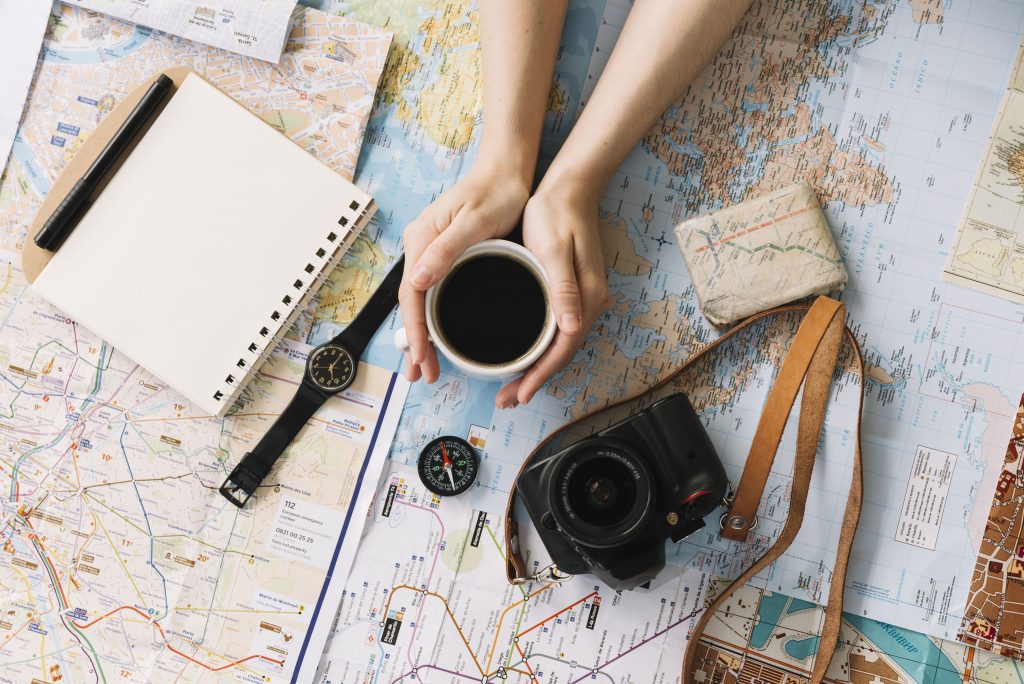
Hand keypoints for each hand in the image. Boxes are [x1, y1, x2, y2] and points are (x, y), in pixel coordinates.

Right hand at [400, 161, 530, 382]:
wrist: (506, 171)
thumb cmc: (495, 192)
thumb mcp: (474, 221)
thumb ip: (445, 249)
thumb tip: (418, 280)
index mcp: (422, 240)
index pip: (411, 294)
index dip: (415, 330)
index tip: (422, 357)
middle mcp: (420, 247)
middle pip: (412, 302)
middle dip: (415, 342)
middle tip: (422, 375)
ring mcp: (431, 251)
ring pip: (420, 301)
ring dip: (422, 334)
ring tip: (425, 366)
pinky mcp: (444, 254)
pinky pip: (433, 292)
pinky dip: (432, 318)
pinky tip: (439, 335)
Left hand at [496, 181, 608, 407]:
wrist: (570, 189)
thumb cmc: (556, 214)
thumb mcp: (554, 250)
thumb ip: (563, 289)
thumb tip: (571, 328)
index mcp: (586, 297)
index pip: (562, 349)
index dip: (540, 375)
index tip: (519, 394)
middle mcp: (589, 303)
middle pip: (561, 353)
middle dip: (536, 380)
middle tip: (508, 400)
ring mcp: (583, 298)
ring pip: (560, 344)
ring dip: (538, 368)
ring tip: (513, 387)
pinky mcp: (572, 291)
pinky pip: (558, 330)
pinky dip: (542, 348)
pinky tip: (526, 354)